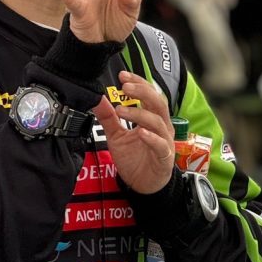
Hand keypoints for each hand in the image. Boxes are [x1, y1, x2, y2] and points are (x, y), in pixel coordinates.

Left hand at [92, 70, 174, 193]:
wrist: (143, 185)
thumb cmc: (134, 158)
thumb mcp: (116, 136)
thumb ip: (108, 118)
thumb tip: (98, 99)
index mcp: (151, 118)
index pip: (149, 94)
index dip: (138, 82)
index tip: (122, 75)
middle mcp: (161, 126)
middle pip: (157, 102)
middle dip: (142, 92)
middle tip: (125, 86)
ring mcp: (164, 141)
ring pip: (157, 121)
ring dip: (139, 114)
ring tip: (120, 110)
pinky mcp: (164, 157)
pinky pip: (160, 145)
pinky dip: (151, 137)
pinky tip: (140, 132)